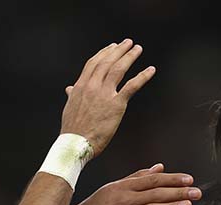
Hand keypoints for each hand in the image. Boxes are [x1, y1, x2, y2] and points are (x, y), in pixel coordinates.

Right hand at [57, 164, 197, 204]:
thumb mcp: (112, 188)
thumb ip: (137, 178)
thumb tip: (159, 167)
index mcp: (121, 187)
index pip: (152, 180)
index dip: (172, 179)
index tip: (188, 180)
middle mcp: (122, 201)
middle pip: (154, 193)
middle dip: (177, 192)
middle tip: (196, 192)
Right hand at [61, 39, 154, 155]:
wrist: (75, 144)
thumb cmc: (72, 130)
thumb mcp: (69, 108)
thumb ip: (72, 95)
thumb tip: (69, 89)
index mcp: (80, 86)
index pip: (93, 63)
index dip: (104, 53)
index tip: (112, 47)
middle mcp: (92, 86)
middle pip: (107, 62)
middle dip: (119, 50)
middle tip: (128, 43)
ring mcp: (104, 94)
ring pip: (119, 69)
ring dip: (130, 56)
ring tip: (138, 49)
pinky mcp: (116, 105)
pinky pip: (132, 86)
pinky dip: (143, 76)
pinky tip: (151, 70)